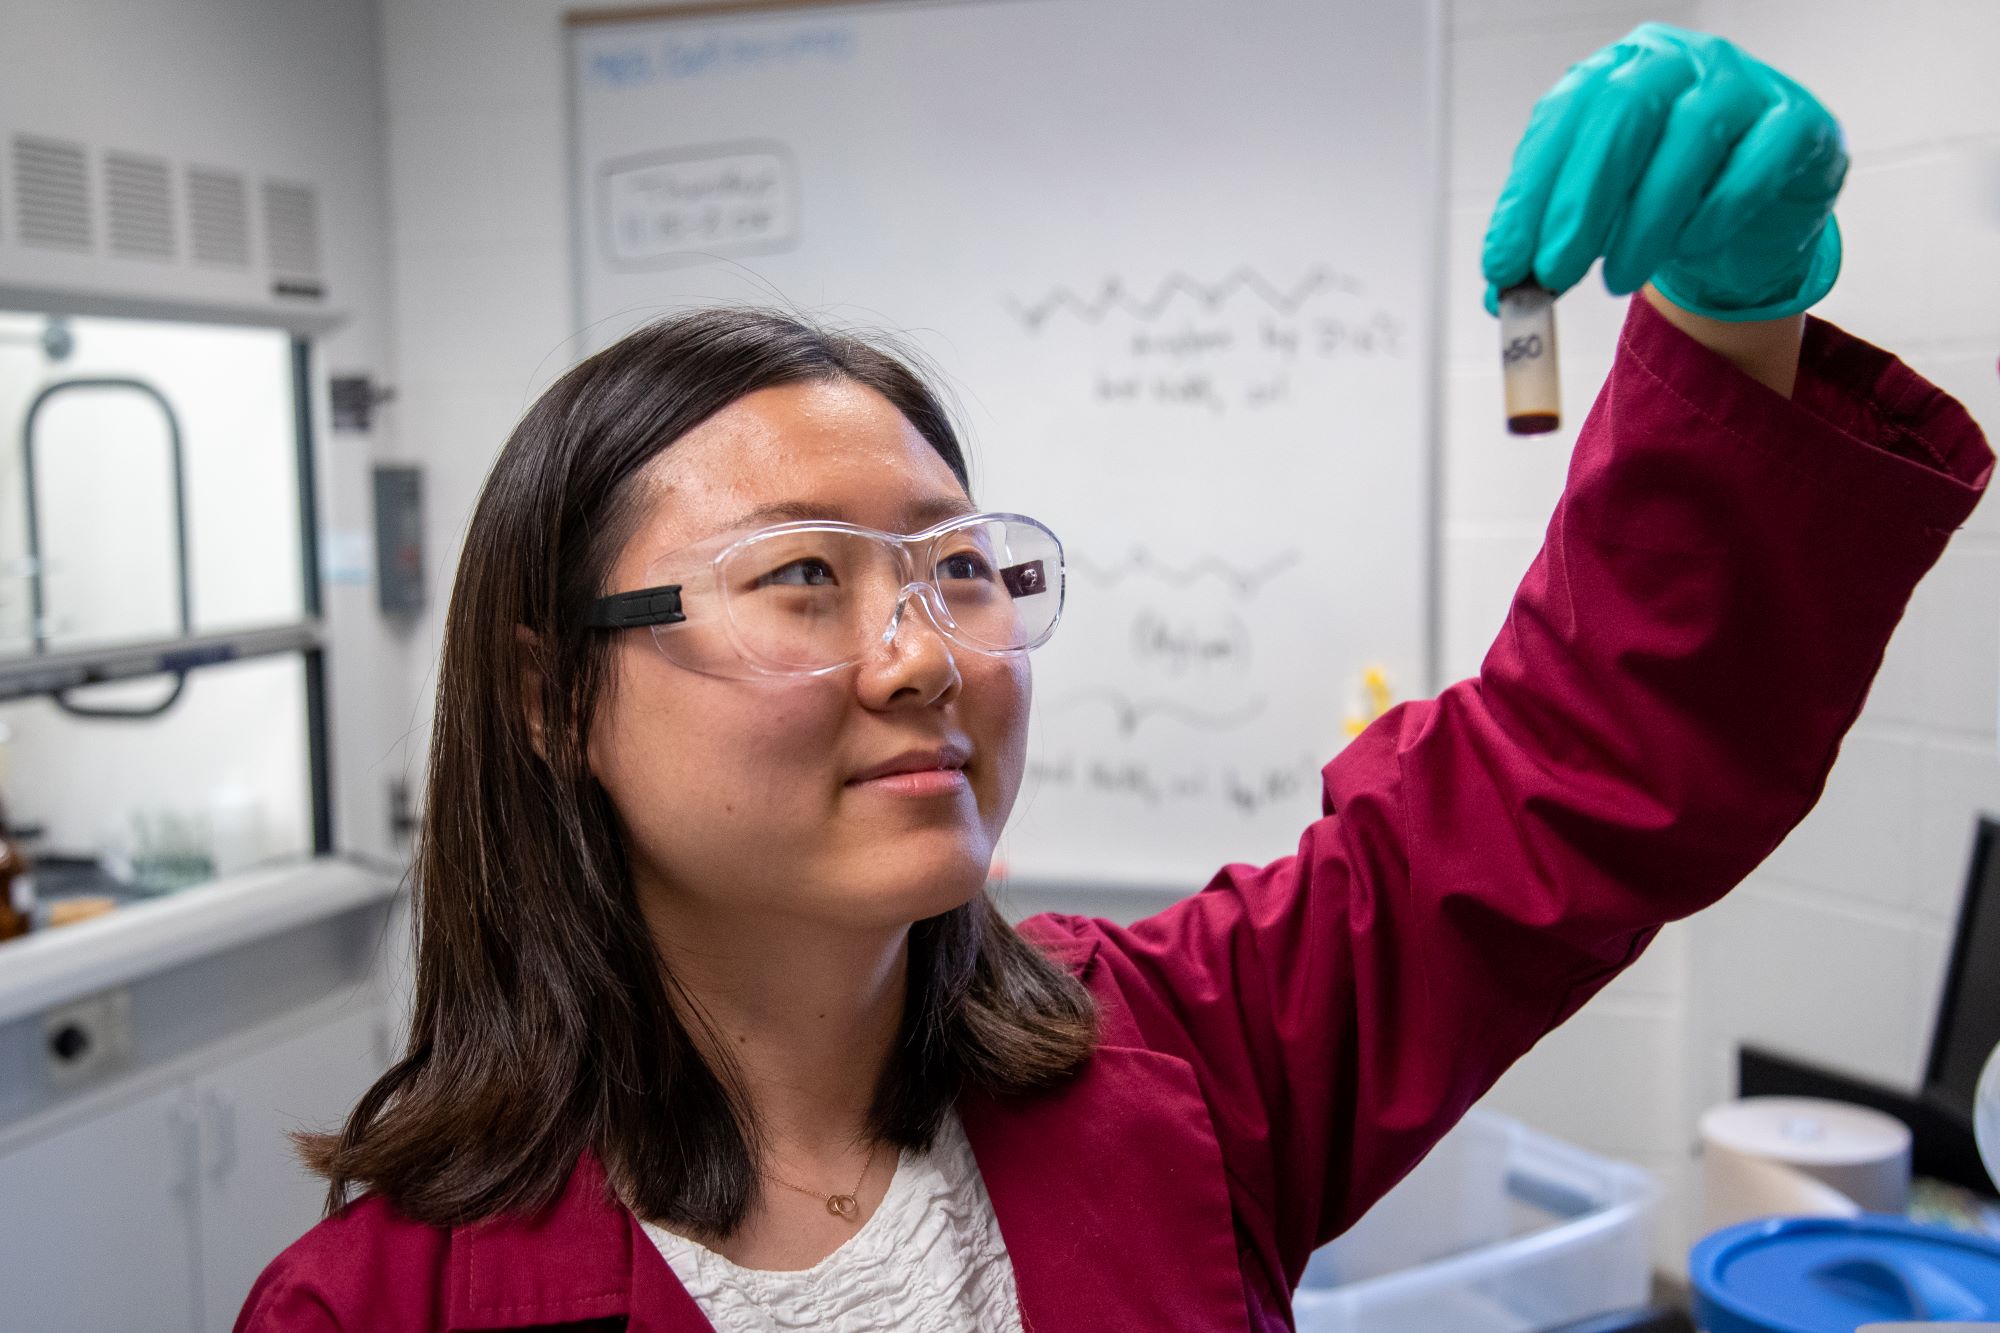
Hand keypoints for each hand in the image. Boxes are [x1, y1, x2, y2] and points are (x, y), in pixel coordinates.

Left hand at [1481, 23, 1846, 322]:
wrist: (1747, 214)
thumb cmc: (1660, 201)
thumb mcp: (1594, 218)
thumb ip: (1547, 245)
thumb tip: (1503, 295)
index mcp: (1616, 70)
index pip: (1564, 116)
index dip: (1530, 193)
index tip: (1505, 263)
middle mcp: (1679, 62)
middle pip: (1624, 114)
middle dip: (1580, 203)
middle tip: (1554, 272)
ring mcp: (1744, 85)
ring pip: (1690, 139)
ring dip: (1644, 223)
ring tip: (1617, 280)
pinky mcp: (1798, 124)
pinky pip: (1756, 164)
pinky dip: (1716, 214)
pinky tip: (1690, 248)